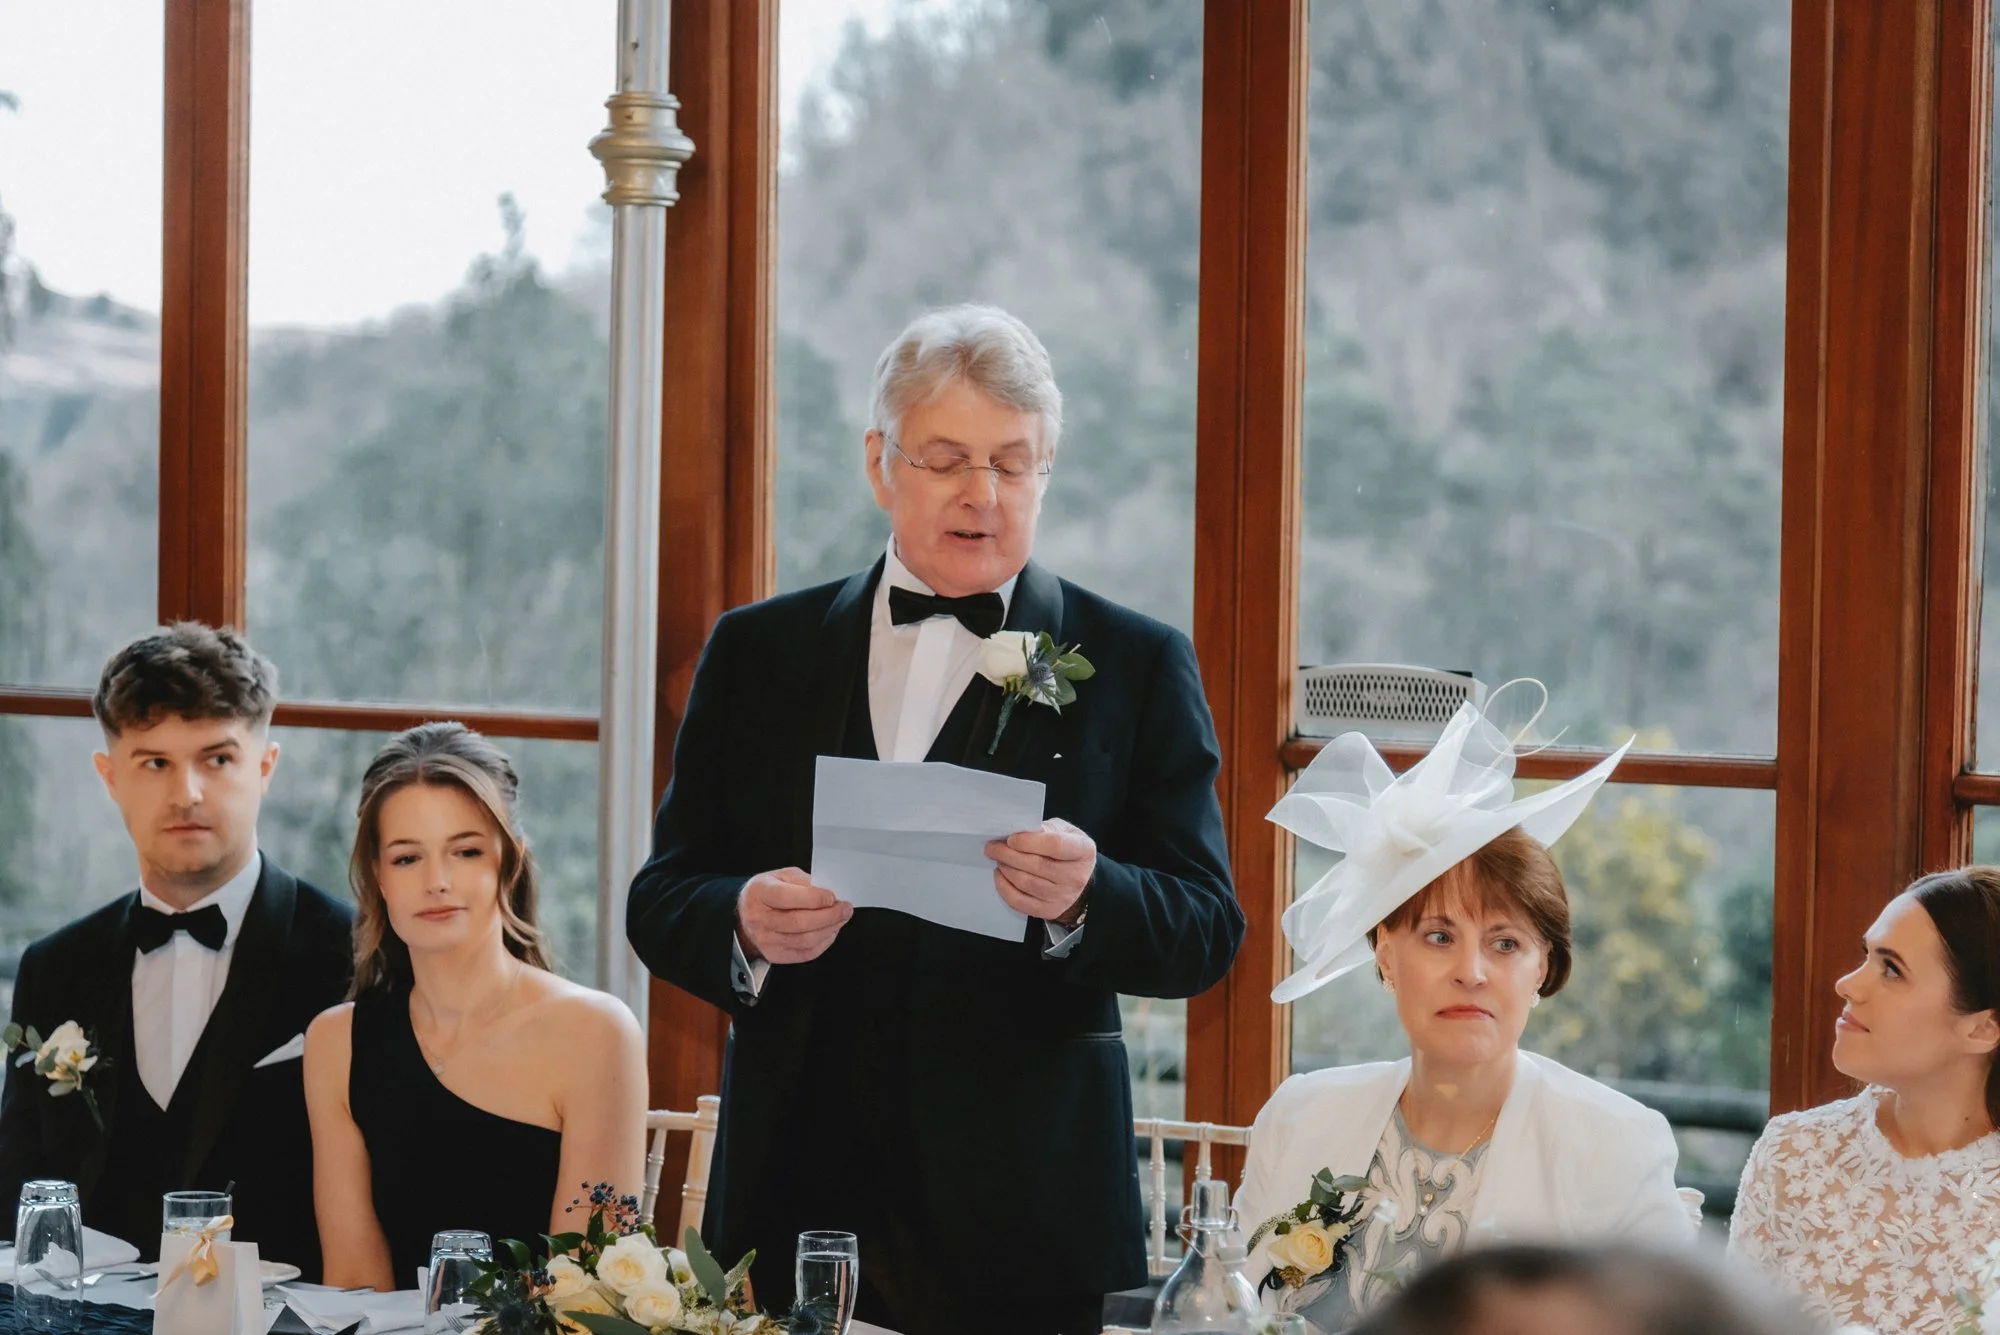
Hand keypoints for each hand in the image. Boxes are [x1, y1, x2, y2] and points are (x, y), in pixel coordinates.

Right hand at [736, 868, 851, 964]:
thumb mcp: (782, 876)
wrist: (745, 914)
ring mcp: (766, 940)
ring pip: (805, 940)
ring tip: (841, 919)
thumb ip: (804, 881)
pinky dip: (824, 943)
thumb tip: (828, 892)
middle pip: (799, 922)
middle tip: (845, 909)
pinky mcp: (775, 954)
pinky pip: (805, 953)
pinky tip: (830, 931)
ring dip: (830, 929)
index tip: (832, 897)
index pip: (787, 898)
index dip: (814, 898)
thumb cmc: (768, 892)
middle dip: (829, 916)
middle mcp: (760, 918)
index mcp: (760, 893)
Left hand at [985, 818, 1095, 924]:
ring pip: (1025, 883)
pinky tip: (1000, 875)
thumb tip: (1018, 832)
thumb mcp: (1062, 830)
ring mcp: (1063, 896)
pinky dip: (1004, 887)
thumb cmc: (1066, 849)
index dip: (1029, 842)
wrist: (1077, 877)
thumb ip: (1044, 829)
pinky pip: (1019, 901)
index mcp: (1082, 850)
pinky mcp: (1049, 910)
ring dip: (1005, 869)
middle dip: (1008, 855)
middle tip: (993, 847)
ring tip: (998, 859)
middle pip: (1036, 865)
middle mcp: (1076, 876)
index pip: (1055, 845)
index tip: (1011, 838)